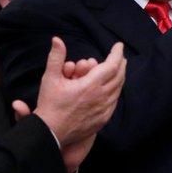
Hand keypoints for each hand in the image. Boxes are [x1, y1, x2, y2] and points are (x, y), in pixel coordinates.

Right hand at [31, 38, 125, 172]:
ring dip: (119, 77)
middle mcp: (101, 98)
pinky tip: (113, 88)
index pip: (111, 65)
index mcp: (91, 86)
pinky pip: (114, 102)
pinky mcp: (103, 119)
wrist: (51, 132)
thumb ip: (56, 57)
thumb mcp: (50, 78)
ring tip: (118, 70)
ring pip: (118, 90)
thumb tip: (57, 40)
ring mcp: (103, 110)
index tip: (119, 46)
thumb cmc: (50, 105)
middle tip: (120, 56)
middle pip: (119, 76)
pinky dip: (115, 91)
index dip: (117, 53)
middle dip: (120, 63)